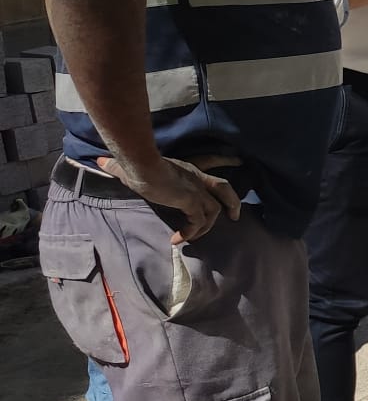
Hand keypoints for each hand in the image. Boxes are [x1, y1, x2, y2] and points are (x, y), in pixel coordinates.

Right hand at [97, 154, 241, 242]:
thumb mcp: (130, 167)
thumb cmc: (135, 163)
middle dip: (232, 203)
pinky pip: (198, 222)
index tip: (228, 190)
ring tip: (190, 238)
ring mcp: (196, 190)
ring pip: (213, 211)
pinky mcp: (191, 201)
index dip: (221, 180)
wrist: (141, 164)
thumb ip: (118, 167)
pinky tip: (176, 239)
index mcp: (189, 170)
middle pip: (225, 188)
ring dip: (204, 227)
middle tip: (233, 217)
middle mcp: (197, 179)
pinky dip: (190, 232)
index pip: (211, 171)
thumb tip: (100, 162)